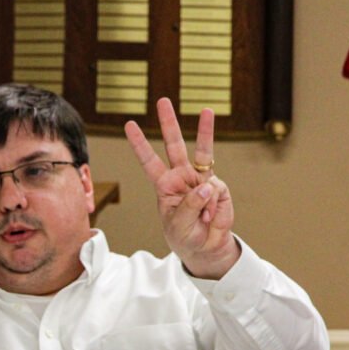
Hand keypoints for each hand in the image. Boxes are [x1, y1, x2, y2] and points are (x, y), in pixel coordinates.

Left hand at [124, 98, 240, 278]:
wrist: (206, 248)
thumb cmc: (185, 236)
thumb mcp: (177, 225)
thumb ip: (189, 205)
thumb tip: (207, 186)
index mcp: (165, 185)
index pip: (149, 161)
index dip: (140, 144)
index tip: (130, 125)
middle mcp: (182, 178)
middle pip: (175, 145)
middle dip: (169, 123)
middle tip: (162, 101)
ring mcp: (201, 180)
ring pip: (203, 151)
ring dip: (204, 130)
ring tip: (207, 111)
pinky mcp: (218, 189)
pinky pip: (215, 190)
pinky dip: (211, 206)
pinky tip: (209, 217)